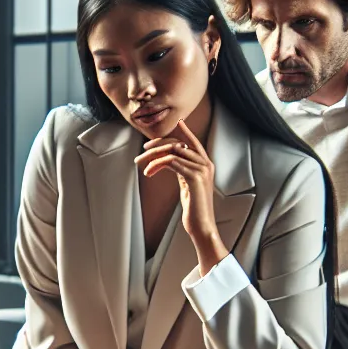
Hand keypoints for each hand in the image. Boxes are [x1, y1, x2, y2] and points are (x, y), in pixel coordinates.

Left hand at [136, 120, 224, 272]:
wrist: (202, 225)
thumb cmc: (194, 208)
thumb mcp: (187, 184)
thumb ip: (183, 169)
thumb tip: (170, 159)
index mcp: (206, 164)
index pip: (194, 142)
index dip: (185, 132)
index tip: (177, 123)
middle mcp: (206, 163)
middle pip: (179, 144)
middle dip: (159, 145)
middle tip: (143, 151)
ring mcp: (201, 169)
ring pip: (173, 152)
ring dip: (153, 157)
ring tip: (141, 164)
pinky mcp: (195, 177)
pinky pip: (171, 162)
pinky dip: (157, 164)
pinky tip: (149, 171)